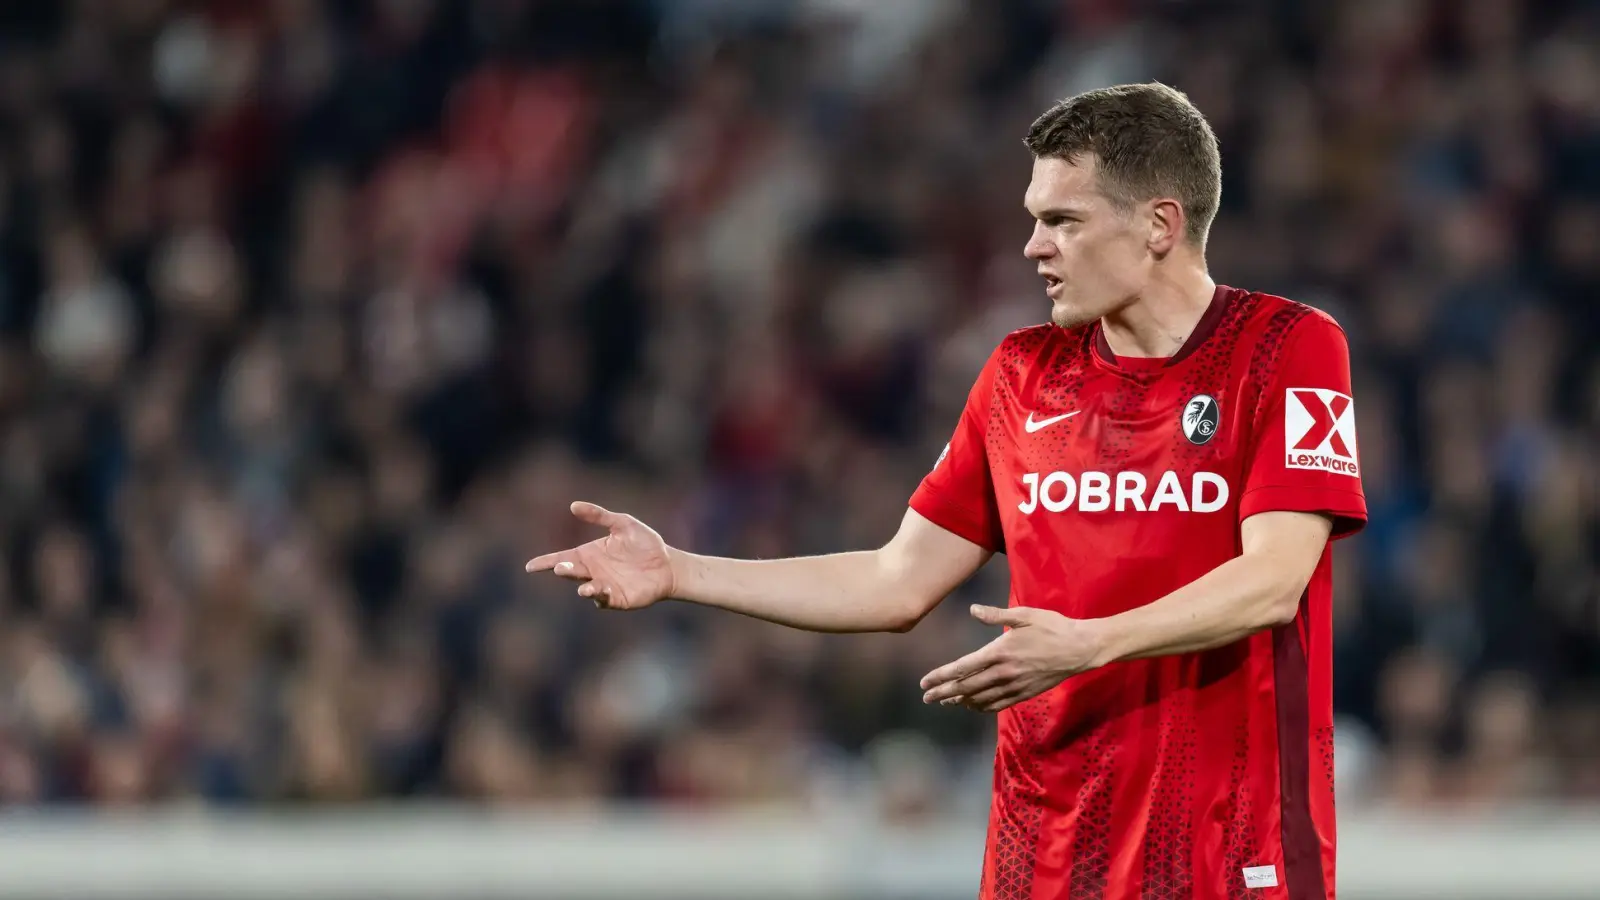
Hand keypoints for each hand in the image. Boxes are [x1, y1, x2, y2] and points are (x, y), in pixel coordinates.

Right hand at [524, 501, 676, 610]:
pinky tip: (601, 589)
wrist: (667, 564)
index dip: (545, 562)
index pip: (562, 558)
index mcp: (589, 554)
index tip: (529, 566)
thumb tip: (573, 506)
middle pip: (572, 572)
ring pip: (586, 589)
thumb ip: (599, 516)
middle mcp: (593, 572)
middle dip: (564, 571)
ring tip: (585, 586)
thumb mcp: (623, 523)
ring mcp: (604, 586)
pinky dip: (599, 597)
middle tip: (559, 568)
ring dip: (583, 588)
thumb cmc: (645, 543)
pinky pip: (604, 600)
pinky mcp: (618, 599)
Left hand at [919, 605, 1107, 711]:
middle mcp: (1003, 673)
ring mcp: (1014, 686)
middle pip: (966, 687)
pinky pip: (998, 705)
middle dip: (944, 693)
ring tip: (945, 702)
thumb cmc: (1052, 627)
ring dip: (960, 701)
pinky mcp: (1025, 694)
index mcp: (1000, 652)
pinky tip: (973, 705)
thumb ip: (996, 615)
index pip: (962, 667)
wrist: (1079, 649)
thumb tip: (972, 609)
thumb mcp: (1024, 614)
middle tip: (927, 699)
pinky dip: (982, 707)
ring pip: (981, 699)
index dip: (941, 676)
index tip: (925, 682)